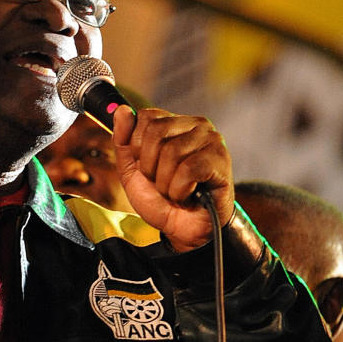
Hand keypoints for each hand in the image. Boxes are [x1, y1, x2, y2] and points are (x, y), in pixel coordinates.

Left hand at [112, 105, 234, 251]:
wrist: (184, 230)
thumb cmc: (162, 199)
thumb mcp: (132, 171)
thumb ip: (123, 141)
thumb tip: (122, 111)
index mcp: (175, 123)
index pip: (146, 116)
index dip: (137, 147)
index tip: (146, 167)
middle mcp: (196, 125)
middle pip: (156, 132)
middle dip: (150, 166)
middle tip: (161, 182)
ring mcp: (211, 140)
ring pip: (172, 153)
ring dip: (166, 183)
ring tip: (176, 191)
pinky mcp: (220, 160)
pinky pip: (188, 170)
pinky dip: (180, 190)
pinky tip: (188, 195)